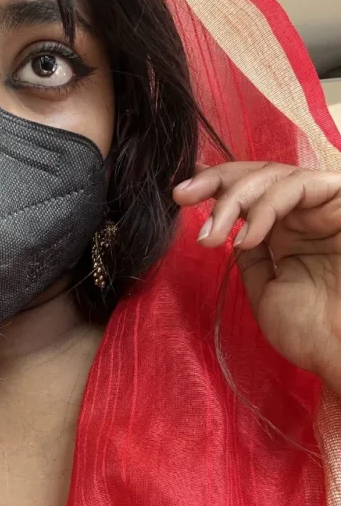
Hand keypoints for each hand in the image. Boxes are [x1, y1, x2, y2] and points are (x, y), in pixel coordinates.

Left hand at [173, 162, 340, 391]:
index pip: (249, 193)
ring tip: (212, 236)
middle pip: (259, 174)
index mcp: (287, 232)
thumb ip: (249, 256)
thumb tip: (228, 229)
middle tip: (184, 196)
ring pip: (274, 176)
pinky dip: (265, 207)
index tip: (180, 195)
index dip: (214, 186)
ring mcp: (324, 207)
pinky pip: (298, 186)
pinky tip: (245, 238)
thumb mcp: (265, 290)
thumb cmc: (309, 331)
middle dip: (216, 181)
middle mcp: (305, 214)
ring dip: (234, 200)